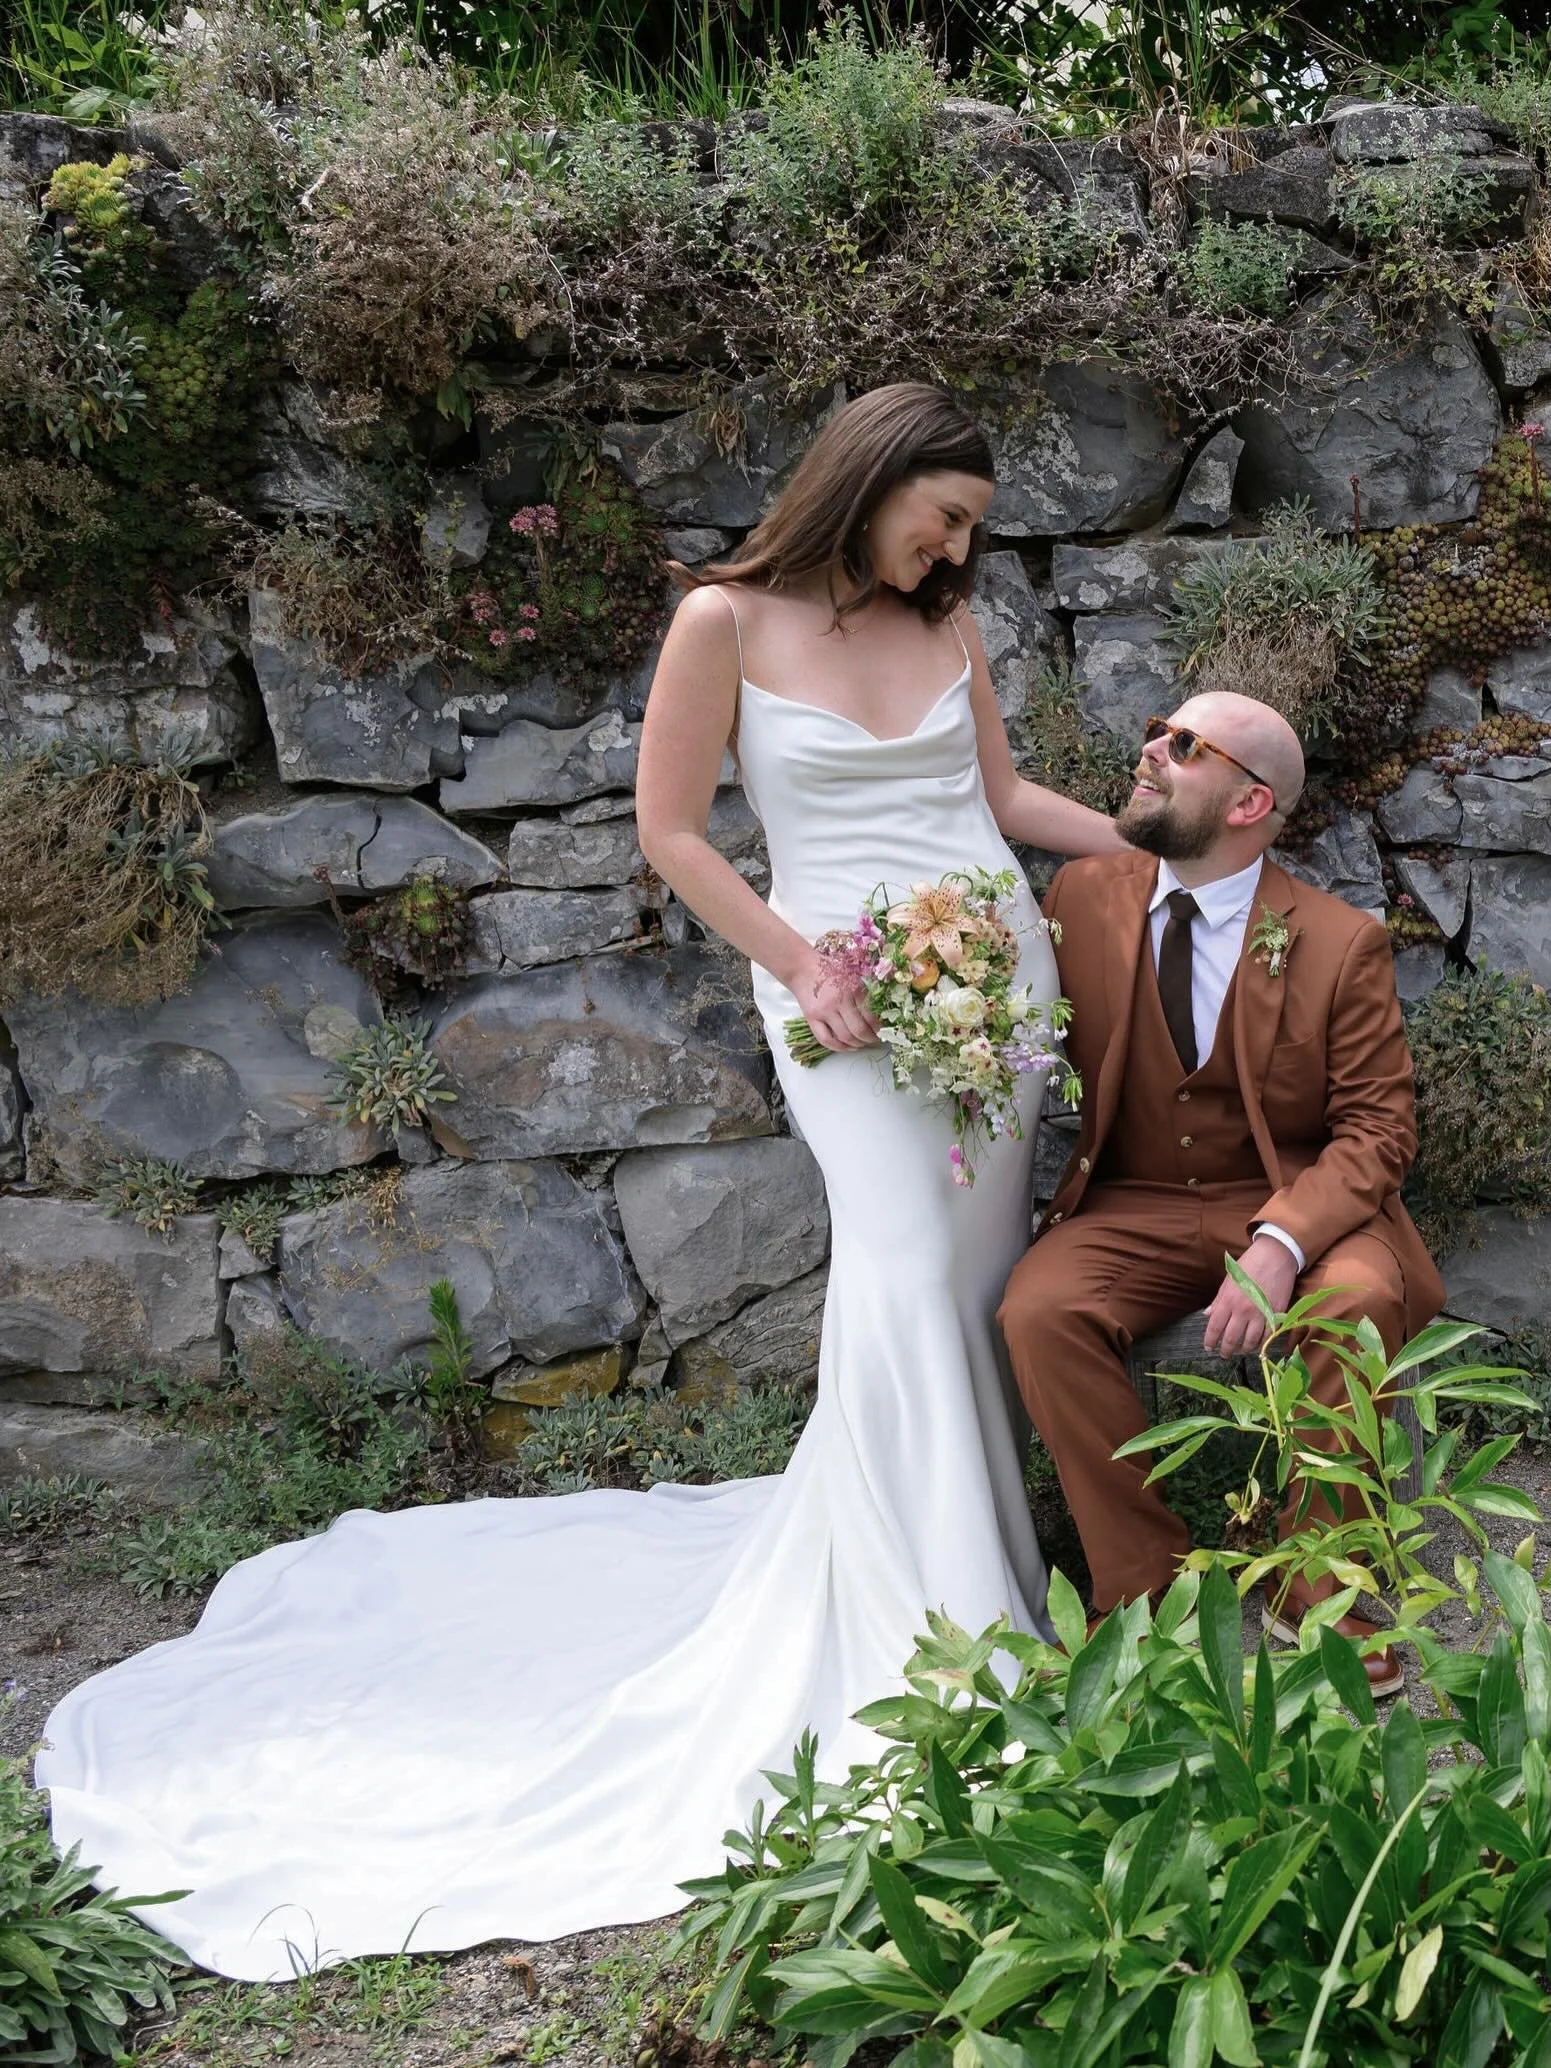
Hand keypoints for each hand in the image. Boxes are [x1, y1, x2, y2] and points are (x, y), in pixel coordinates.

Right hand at [789, 949, 880, 1054]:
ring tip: (862, 1043)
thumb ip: (866, 994)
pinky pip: (826, 1040)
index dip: (879, 1029)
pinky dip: (839, 1047)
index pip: (871, 1017)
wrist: (803, 969)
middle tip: (875, 1040)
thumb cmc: (831, 971)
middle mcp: (839, 1001)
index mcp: (853, 989)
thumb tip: (882, 1015)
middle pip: (859, 1030)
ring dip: (857, 1045)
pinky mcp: (811, 1018)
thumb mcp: (853, 977)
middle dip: (870, 1039)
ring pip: (845, 1037)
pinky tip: (847, 1047)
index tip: (883, 1032)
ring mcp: (824, 1011)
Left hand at [1202, 1233, 1299, 1357]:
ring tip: (1239, 1351)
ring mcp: (1260, 1313)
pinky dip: (1261, 1343)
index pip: (1215, 1327)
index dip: (1210, 1340)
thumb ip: (1218, 1300)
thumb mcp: (1228, 1280)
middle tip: (1223, 1354)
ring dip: (1243, 1350)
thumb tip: (1207, 1315)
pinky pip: (1268, 1336)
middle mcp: (1243, 1310)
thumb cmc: (1249, 1265)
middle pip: (1231, 1338)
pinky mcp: (1276, 1314)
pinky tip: (1256, 1344)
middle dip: (1225, 1350)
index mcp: (1228, 1300)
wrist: (1275, 1256)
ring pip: (1250, 1341)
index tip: (1208, 1348)